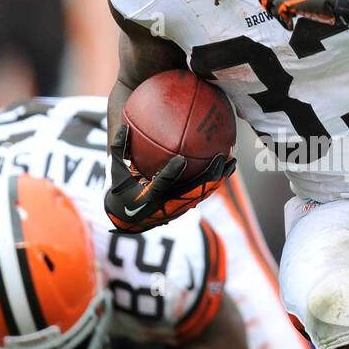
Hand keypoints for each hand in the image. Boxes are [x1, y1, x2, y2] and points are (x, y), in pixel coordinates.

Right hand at [104, 124, 233, 233]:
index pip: (162, 184)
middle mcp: (168, 204)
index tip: (180, 159)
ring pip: (203, 193)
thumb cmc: (121, 191)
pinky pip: (204, 191)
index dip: (171, 173)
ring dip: (219, 178)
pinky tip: (227, 164)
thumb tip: (124, 128)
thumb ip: (119, 151)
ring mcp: (180, 207)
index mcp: (149, 197)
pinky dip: (216, 179)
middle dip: (209, 176)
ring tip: (233, 161)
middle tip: (220, 158)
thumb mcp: (116, 171)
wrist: (129, 219)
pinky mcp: (187, 206)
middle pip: (193, 192)